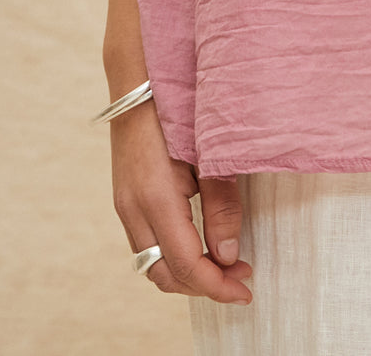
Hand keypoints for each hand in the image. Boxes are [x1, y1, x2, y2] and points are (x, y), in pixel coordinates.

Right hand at [109, 99, 252, 302]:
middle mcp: (132, 208)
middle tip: (240, 276)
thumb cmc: (178, 109)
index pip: (186, 265)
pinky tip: (199, 243)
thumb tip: (228, 255)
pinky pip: (146, 246)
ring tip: (223, 264)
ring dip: (187, 274)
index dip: (217, 286)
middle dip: (203, 286)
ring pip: (152, 264)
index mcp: (155, 198)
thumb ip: (221, 206)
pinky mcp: (125, 198)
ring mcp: (124, 205)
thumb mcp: (208, 154)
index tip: (246, 290)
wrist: (139, 80)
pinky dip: (173, 258)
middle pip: (165, 275)